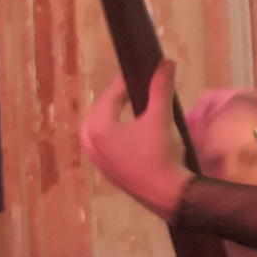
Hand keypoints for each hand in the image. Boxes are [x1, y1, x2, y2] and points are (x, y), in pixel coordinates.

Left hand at [81, 59, 193, 218]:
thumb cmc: (160, 154)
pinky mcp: (105, 169)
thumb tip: (166, 63)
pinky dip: (112, 131)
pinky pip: (102, 142)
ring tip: (130, 106)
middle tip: (134, 87)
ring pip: (98, 127)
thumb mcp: (160, 118)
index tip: (139, 72)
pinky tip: (128, 130)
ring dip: (111, 114)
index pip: (110, 96)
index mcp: (98, 127)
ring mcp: (96, 158)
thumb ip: (160, 88)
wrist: (166, 194)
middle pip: (100, 110)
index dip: (125, 82)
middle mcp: (90, 142)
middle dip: (116, 97)